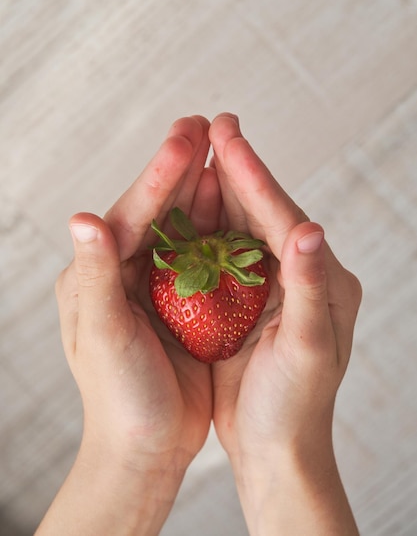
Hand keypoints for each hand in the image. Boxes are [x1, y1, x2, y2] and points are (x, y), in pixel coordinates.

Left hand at [38, 116, 218, 534]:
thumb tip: (81, 217)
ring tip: (224, 151)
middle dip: (181, 167)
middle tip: (206, 123)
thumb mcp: (103, 335)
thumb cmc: (118, 396)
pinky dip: (221, 228)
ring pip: (183, 226)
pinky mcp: (183, 302)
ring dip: (204, 189)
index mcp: (97, 274)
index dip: (159, 176)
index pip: (131, 214)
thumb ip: (94, 275)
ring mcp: (155, 284)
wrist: (145, 445)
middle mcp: (123, 271)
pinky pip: (205, 256)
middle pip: (157, 210)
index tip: (187, 138)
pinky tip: (238, 204)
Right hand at [209, 114, 361, 534]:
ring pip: (242, 226)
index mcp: (324, 279)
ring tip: (198, 152)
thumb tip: (309, 227)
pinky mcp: (250, 300)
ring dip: (220, 190)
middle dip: (237, 168)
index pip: (283, 216)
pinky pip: (224, 253)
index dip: (253, 175)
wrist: (278, 448)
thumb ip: (310, 287)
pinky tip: (187, 208)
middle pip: (263, 211)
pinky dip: (206, 227)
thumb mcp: (308, 348)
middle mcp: (302, 274)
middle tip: (213, 125)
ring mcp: (275, 286)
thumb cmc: (296, 406)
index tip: (226, 135)